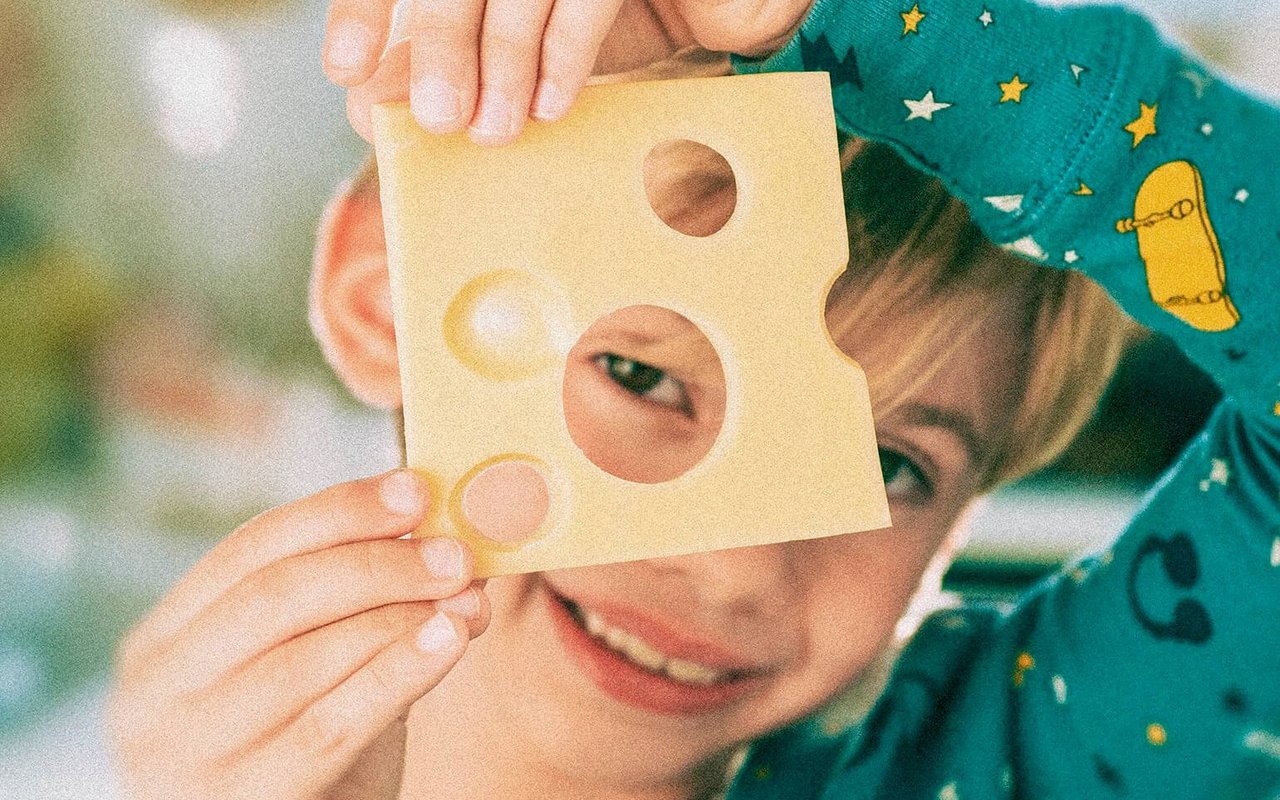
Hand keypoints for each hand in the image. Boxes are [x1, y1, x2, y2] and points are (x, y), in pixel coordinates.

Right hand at [107, 470, 486, 799]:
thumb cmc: (306, 750)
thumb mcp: (313, 669)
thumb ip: (356, 607)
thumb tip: (447, 542)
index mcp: (165, 641)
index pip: (250, 549)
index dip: (338, 511)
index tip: (416, 490)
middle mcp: (157, 694)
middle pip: (275, 595)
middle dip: (376, 562)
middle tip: (455, 552)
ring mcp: (187, 755)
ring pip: (306, 658)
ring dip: (399, 616)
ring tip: (467, 597)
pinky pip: (330, 725)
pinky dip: (397, 674)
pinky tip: (449, 641)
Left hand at [323, 0, 814, 143]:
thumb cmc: (609, 14)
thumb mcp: (518, 42)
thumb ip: (449, 56)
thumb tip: (369, 99)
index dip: (370, 13)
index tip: (346, 72)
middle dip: (440, 48)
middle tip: (439, 121)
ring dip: (501, 63)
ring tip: (492, 131)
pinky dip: (564, 56)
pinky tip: (551, 107)